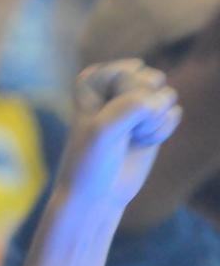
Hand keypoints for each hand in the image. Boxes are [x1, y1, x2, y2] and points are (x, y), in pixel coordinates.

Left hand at [56, 59, 181, 210]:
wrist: (96, 194)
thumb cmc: (90, 160)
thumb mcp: (103, 129)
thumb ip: (132, 106)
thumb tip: (164, 101)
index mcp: (93, 82)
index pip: (123, 71)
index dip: (120, 97)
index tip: (101, 116)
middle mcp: (116, 88)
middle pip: (149, 78)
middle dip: (141, 107)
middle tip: (120, 129)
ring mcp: (138, 105)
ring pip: (166, 95)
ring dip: (152, 121)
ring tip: (131, 137)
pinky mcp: (154, 122)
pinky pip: (174, 113)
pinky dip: (162, 131)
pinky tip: (143, 143)